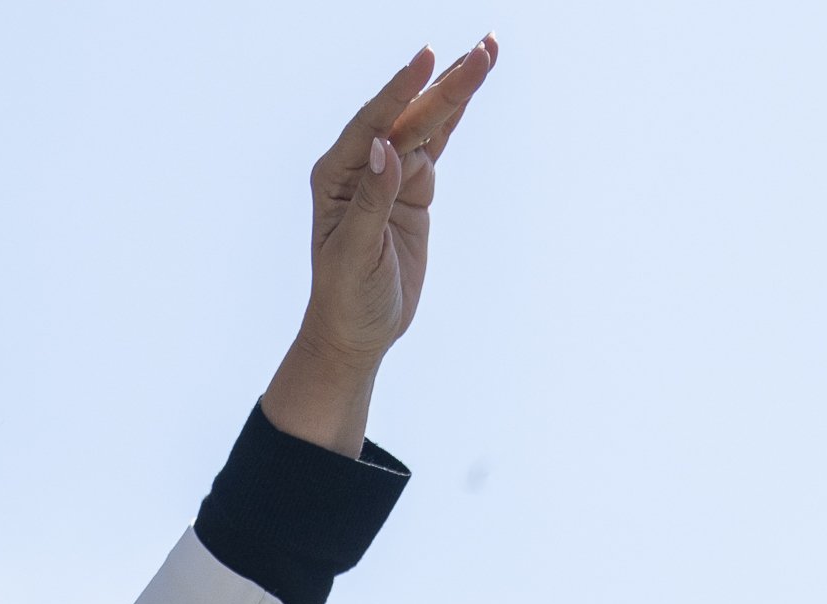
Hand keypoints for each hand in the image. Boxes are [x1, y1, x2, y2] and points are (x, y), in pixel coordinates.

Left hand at [262, 38, 499, 453]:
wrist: (357, 331)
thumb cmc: (345, 297)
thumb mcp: (354, 254)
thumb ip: (371, 199)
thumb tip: (384, 148)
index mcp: (337, 175)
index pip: (373, 124)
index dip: (400, 91)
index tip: (426, 58)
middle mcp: (362, 165)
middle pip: (408, 115)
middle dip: (444, 82)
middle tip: (483, 49)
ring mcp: (390, 173)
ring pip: (428, 123)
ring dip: (457, 88)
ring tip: (488, 50)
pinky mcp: (413, 187)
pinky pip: (438, 142)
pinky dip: (456, 115)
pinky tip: (473, 84)